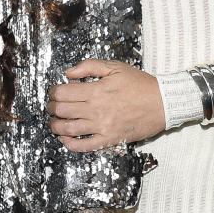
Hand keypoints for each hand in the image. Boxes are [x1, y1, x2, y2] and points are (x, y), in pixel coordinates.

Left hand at [48, 59, 164, 151]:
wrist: (162, 102)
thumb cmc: (139, 84)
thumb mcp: (114, 67)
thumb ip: (89, 66)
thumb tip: (68, 73)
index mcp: (95, 90)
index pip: (63, 93)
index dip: (53, 92)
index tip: (54, 92)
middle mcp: (96, 109)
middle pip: (61, 111)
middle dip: (51, 108)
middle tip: (51, 106)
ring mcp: (102, 126)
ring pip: (68, 129)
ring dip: (55, 126)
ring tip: (53, 122)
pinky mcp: (110, 139)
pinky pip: (85, 146)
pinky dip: (70, 144)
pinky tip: (65, 139)